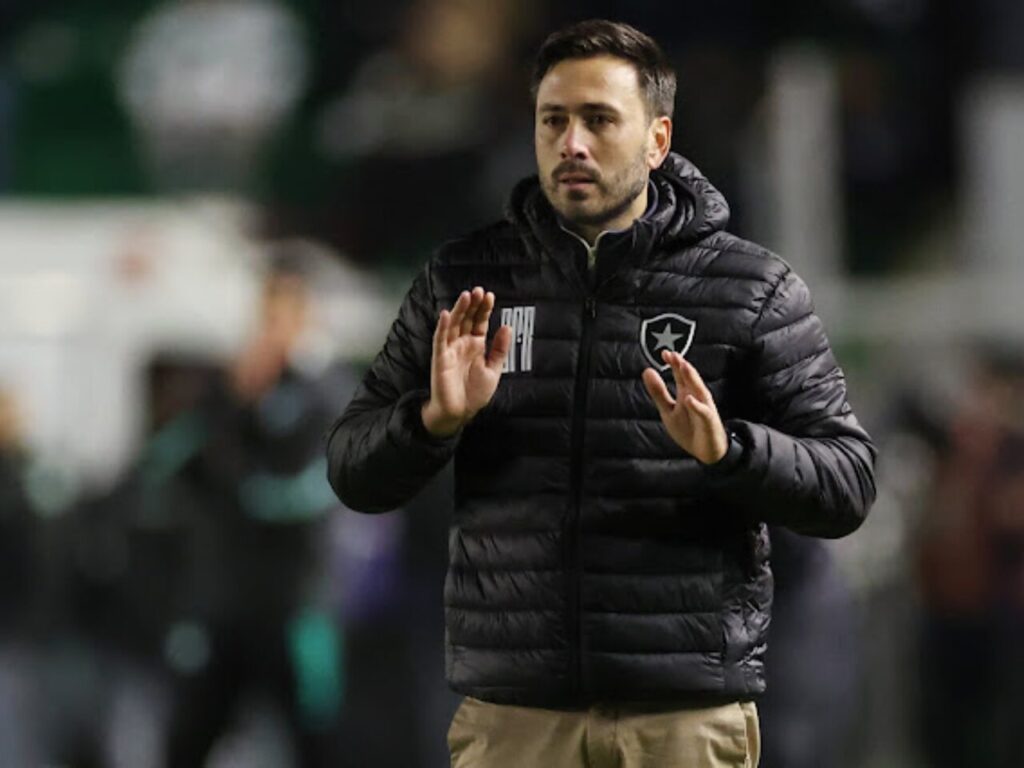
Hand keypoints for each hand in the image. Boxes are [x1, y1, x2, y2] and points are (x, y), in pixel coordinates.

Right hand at [421, 286, 511, 437]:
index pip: (479, 321)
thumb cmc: (474, 393)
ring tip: (466, 295)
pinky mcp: (440, 358)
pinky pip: (440, 340)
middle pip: (466, 318)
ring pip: (453, 325)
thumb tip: (506, 327)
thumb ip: (499, 349)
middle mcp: (462, 344)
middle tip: (478, 290)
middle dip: (472, 304)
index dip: (484, 309)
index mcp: (476, 345)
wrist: (460, 412)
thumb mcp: (494, 370)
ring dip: (458, 310)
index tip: (490, 296)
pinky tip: (446, 314)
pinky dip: (442, 327)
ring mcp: (450, 349)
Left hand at [641, 350, 728, 464]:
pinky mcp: (709, 421)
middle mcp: (696, 397)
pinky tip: (689, 399)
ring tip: (684, 366)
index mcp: (686, 393)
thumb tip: (647, 371)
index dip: (674, 364)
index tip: (664, 353)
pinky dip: (697, 406)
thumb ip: (658, 392)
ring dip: (692, 378)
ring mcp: (704, 408)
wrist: (706, 451)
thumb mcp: (668, 410)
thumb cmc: (689, 428)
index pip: (680, 375)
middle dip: (682, 366)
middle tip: (674, 354)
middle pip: (690, 379)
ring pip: (699, 391)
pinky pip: (703, 412)